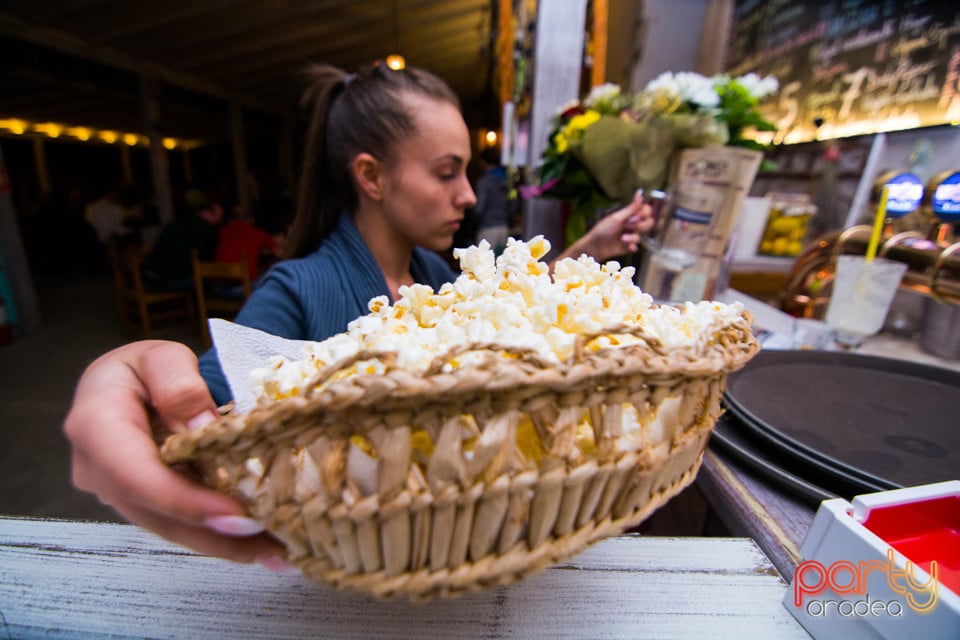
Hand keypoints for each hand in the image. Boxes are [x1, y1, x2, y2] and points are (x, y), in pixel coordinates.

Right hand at [63, 340, 286, 566]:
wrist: (125, 383)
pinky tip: (259, 545)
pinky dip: (220, 537)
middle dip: (218, 535)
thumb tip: (201, 427)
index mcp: (96, 426)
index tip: (236, 516)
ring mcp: (117, 494)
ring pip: (172, 528)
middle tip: (275, 545)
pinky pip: (180, 525)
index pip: (137, 475)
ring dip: (225, 544)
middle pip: (159, 513)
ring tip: (278, 551)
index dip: (186, 501)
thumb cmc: (145, 367)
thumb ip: (179, 385)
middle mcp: (97, 469)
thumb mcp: (162, 357)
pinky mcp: (142, 505)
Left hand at [554, 191, 654, 264]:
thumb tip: (640, 194)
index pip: (646, 210)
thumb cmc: (603, 229)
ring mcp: (630, 235)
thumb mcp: (617, 218)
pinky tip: (627, 246)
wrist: (594, 246)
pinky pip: (636, 246)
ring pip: (641, 236)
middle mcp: (631, 224)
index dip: (645, 213)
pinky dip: (632, 246)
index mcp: (629, 215)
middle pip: (648, 223)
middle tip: (629, 226)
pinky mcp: (628, 246)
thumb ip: (631, 208)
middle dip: (640, 225)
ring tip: (622, 238)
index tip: (638, 216)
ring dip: (632, 237)